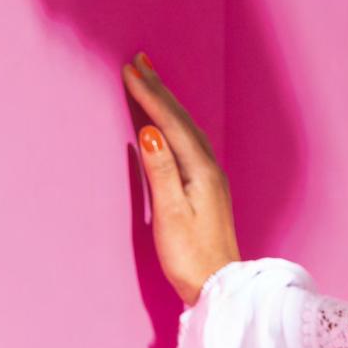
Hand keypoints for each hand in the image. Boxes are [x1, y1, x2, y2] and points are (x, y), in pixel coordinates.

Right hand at [121, 54, 241, 307]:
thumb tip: (149, 133)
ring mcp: (211, 177)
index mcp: (200, 170)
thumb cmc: (190, 257)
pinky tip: (168, 125)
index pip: (170, 123)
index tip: (129, 71)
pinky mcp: (207, 189)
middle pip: (181, 119)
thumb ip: (160, 172)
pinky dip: (175, 124)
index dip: (149, 96)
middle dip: (159, 90)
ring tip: (151, 83)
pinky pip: (190, 142)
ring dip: (168, 104)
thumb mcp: (170, 214)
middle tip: (139, 61)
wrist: (218, 286)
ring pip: (187, 128)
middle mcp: (210, 168)